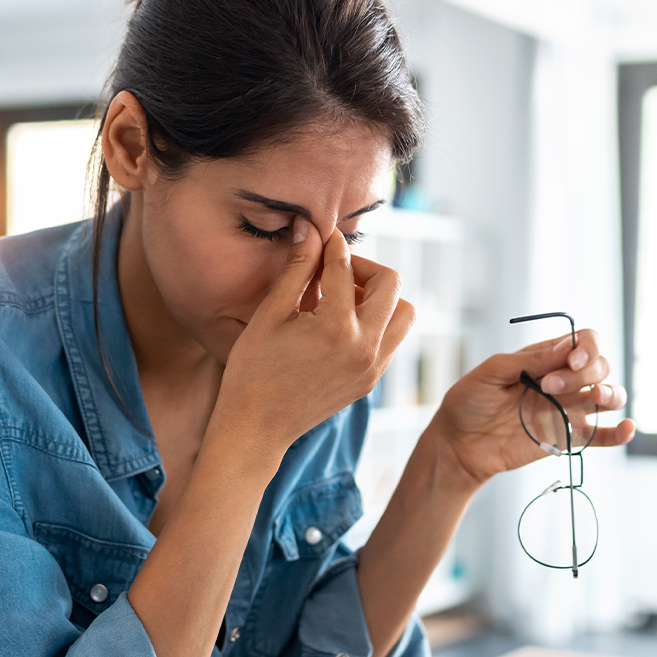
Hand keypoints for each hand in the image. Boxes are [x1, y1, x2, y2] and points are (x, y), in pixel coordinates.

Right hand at [211, 218, 415, 456]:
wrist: (256, 428)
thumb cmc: (253, 371)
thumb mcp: (270, 314)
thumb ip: (297, 269)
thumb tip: (310, 228)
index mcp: (336, 327)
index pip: (345, 267)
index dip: (331, 245)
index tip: (321, 236)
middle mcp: (364, 347)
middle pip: (391, 284)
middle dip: (364, 267)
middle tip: (334, 270)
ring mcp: (372, 367)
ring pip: (403, 313)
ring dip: (380, 297)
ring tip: (344, 299)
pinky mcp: (371, 381)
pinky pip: (391, 340)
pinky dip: (376, 322)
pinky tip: (341, 324)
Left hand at [434, 330, 634, 484]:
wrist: (457, 444)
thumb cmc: (468, 403)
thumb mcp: (490, 373)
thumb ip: (527, 360)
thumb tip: (565, 348)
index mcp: (544, 358)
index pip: (584, 342)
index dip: (586, 348)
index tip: (569, 360)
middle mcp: (562, 381)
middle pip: (599, 366)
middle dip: (583, 372)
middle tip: (549, 387)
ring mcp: (567, 409)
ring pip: (609, 395)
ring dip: (611, 392)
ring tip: (595, 396)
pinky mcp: (566, 437)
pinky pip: (602, 435)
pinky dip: (619, 432)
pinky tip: (626, 428)